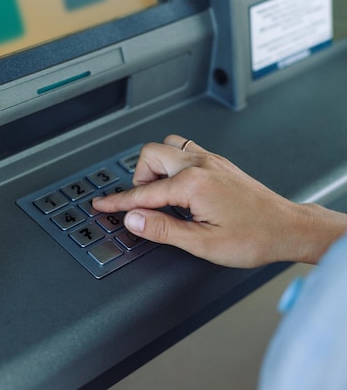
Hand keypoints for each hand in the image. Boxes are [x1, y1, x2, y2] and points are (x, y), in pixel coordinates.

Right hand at [93, 135, 346, 267]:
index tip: (101, 204)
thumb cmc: (254, 236)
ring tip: (162, 195)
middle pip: (151, 154)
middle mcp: (200, 164)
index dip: (118, 201)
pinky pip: (185, 150)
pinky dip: (173, 165)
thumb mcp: (204, 243)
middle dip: (139, 178)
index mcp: (193, 184)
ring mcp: (211, 159)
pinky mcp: (218, 162)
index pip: (144, 192)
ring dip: (156, 167)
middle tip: (143, 204)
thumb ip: (163, 229)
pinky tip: (181, 188)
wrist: (287, 227)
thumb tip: (133, 219)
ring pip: (168, 146)